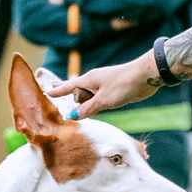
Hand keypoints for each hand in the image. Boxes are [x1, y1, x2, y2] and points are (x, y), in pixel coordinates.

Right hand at [43, 55, 159, 119]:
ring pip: (88, 95)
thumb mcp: (103, 100)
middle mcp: (94, 81)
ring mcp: (103, 85)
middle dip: (65, 92)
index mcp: (88, 80)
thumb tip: (73, 116)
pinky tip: (91, 108)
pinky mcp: (112, 90)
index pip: (68, 86)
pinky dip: (91, 104)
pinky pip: (97, 98)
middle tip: (53, 92)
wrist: (145, 76)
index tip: (46, 93)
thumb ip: (88, 108)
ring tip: (71, 108)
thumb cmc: (123, 85)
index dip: (57, 91)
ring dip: (80, 102)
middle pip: (76, 89)